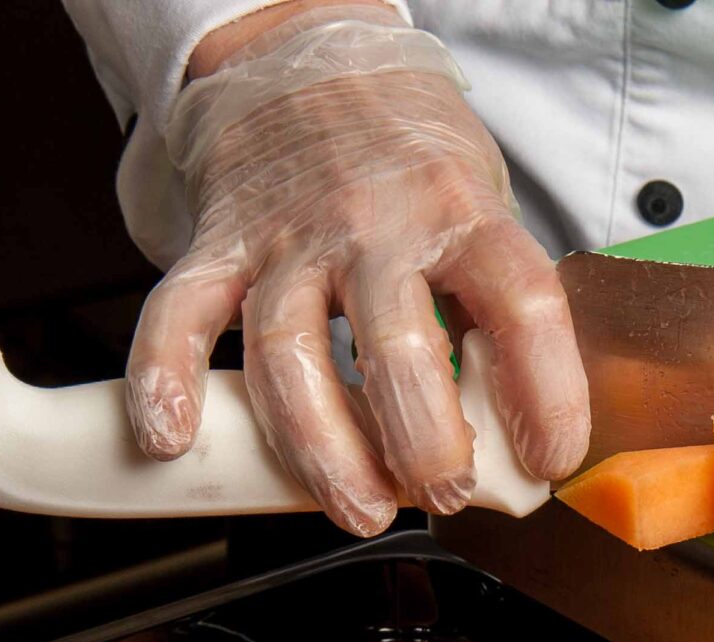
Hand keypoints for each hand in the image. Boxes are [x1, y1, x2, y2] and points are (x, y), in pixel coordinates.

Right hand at [128, 4, 587, 533]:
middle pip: (397, 345)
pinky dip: (165, 376)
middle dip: (423, 441)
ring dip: (321, 447)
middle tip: (443, 494)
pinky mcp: (220, 245)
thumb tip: (522, 437)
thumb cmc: (410, 163)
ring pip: (290, 351)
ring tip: (357, 506)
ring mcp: (290, 238)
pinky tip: (171, 435)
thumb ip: (495, 314)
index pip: (521, 304)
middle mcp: (375, 225)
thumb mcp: (483, 213)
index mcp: (462, 215)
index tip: (548, 460)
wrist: (312, 64)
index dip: (546, 392)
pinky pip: (180, 313)